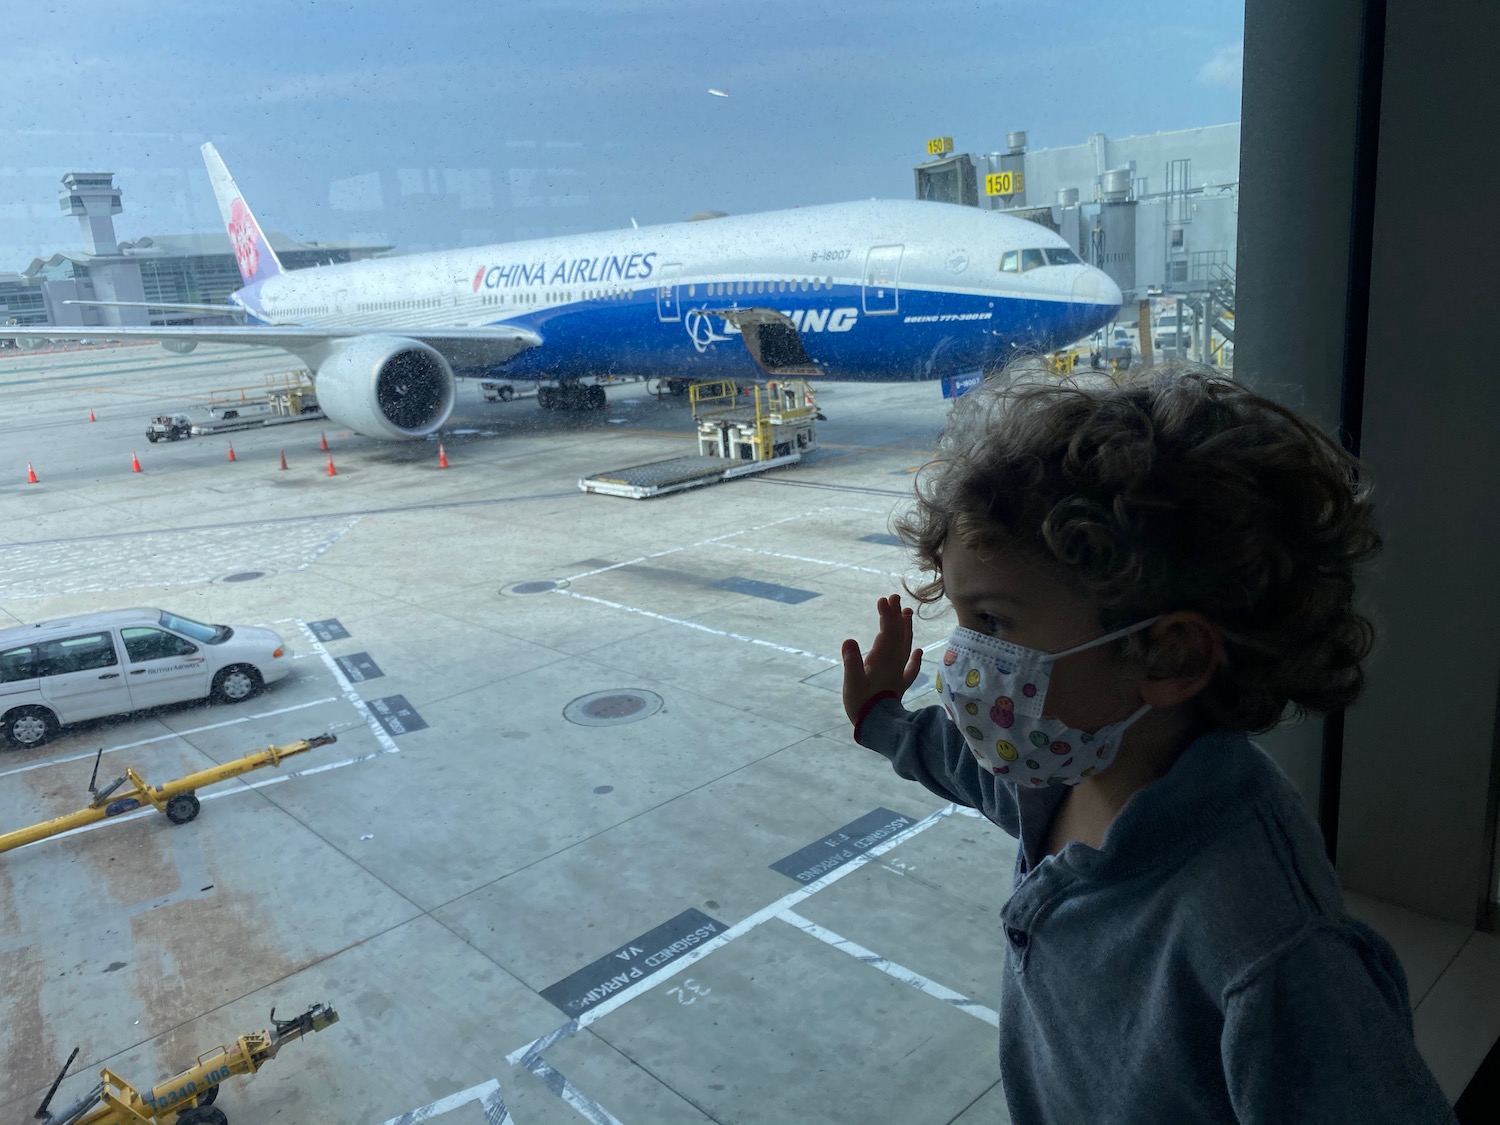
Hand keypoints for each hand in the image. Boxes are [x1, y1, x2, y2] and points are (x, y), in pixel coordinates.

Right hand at [841, 593, 924, 726]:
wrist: (878, 727)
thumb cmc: (862, 704)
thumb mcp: (851, 683)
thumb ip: (851, 662)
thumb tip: (848, 640)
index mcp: (881, 660)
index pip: (886, 632)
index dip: (886, 615)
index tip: (883, 600)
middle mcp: (893, 663)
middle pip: (897, 635)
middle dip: (896, 616)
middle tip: (895, 597)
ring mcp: (897, 674)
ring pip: (905, 647)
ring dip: (906, 630)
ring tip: (908, 613)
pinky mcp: (899, 685)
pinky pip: (910, 669)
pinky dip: (914, 659)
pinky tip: (917, 651)